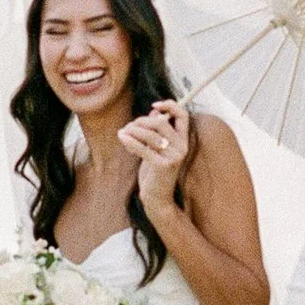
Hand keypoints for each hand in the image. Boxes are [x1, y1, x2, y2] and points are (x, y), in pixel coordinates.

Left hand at [118, 100, 191, 215]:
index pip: (183, 115)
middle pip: (161, 122)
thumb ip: (157, 131)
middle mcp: (182, 147)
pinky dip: (130, 141)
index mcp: (183, 140)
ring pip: (151, 134)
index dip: (170, 105)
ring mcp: (174, 157)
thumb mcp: (156, 148)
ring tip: (122, 132)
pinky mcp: (163, 166)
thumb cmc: (155, 172)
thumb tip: (154, 111)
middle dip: (142, 121)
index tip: (153, 105)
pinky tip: (121, 137)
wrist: (157, 198)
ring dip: (133, 130)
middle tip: (129, 126)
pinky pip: (143, 148)